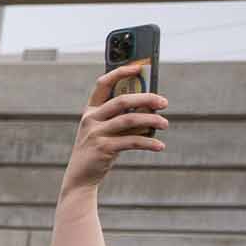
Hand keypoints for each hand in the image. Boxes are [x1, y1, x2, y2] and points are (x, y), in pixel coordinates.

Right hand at [61, 64, 170, 196]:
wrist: (80, 178)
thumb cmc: (98, 150)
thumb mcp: (106, 131)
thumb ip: (122, 118)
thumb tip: (151, 107)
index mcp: (91, 111)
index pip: (103, 84)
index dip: (120, 72)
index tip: (139, 68)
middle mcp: (90, 119)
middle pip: (122, 100)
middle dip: (146, 98)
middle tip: (164, 103)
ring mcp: (95, 134)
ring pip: (129, 119)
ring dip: (151, 120)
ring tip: (165, 124)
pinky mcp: (102, 149)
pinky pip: (131, 141)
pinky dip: (148, 143)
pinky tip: (159, 145)